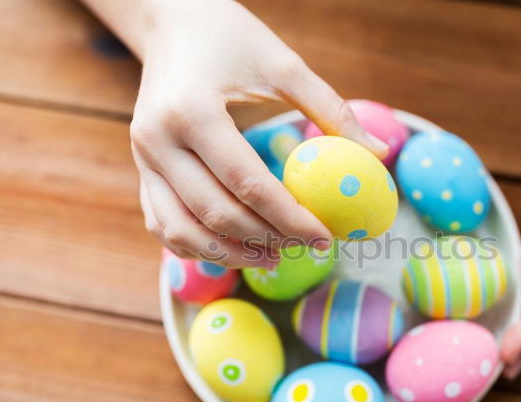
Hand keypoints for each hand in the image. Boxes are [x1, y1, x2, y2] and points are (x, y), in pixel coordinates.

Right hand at [129, 0, 387, 266]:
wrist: (173, 24)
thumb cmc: (232, 40)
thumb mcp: (284, 66)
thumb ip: (331, 111)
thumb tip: (379, 154)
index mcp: (192, 111)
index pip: (248, 184)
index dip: (290, 218)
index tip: (325, 237)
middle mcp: (158, 141)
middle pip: (216, 214)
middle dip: (267, 240)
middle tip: (307, 248)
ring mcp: (143, 160)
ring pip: (182, 232)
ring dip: (230, 254)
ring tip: (274, 258)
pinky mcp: (142, 171)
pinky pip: (164, 226)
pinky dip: (199, 247)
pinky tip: (236, 249)